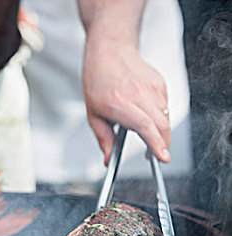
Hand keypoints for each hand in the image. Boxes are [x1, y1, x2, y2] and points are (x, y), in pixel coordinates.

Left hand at [82, 39, 169, 164]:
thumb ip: (104, 139)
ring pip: (166, 117)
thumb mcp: (93, 114)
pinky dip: (159, 117)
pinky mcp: (160, 83)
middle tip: (155, 154)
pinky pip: (165, 106)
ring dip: (160, 131)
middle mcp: (138, 94)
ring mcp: (152, 87)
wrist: (110, 52)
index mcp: (119, 102)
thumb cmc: (98, 81)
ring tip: (145, 133)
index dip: (156, 143)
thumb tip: (109, 159)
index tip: (162, 157)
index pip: (145, 125)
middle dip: (163, 144)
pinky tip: (146, 113)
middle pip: (161, 125)